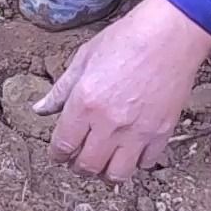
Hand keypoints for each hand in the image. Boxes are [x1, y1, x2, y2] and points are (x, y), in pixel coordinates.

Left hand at [33, 0, 210, 182]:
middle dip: (78, 166)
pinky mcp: (161, 133)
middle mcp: (109, 123)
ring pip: (117, 174)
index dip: (57, 155)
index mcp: (85, 102)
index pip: (64, 145)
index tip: (58, 155)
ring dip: (106, 172)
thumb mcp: (84, 59)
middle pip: (87, 165)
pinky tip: (130, 150)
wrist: (169, 36)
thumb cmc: (126, 40)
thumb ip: (61, 90)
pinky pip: (145, 163)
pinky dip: (135, 163)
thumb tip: (41, 108)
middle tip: (78, 160)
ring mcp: (137, 131)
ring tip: (103, 162)